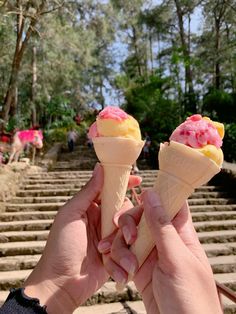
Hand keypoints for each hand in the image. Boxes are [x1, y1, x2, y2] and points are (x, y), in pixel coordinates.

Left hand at [24, 164, 141, 313]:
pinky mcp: (117, 254)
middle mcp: (103, 220)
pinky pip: (129, 248)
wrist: (61, 283)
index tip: (138, 179)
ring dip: (125, 239)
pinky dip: (125, 255)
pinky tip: (120, 264)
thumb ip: (88, 192)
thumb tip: (100, 167)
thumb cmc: (61, 246)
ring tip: (112, 251)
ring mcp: (111, 237)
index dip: (124, 183)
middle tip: (121, 229)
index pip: (111, 190)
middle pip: (125, 209)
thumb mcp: (71, 214)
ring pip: (130, 229)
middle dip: (127, 219)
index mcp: (91, 208)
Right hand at [99, 190, 222, 313]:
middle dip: (128, 225)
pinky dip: (116, 261)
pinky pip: (122, 256)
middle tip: (126, 238)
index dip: (154, 197)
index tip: (138, 195)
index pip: (169, 204)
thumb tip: (152, 195)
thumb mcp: (176, 259)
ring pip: (128, 237)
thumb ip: (162, 227)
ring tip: (124, 266)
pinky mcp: (139, 269)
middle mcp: (164, 241)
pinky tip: (118, 273)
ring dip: (120, 248)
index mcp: (180, 234)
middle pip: (141, 218)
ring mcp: (150, 255)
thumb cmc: (191, 299)